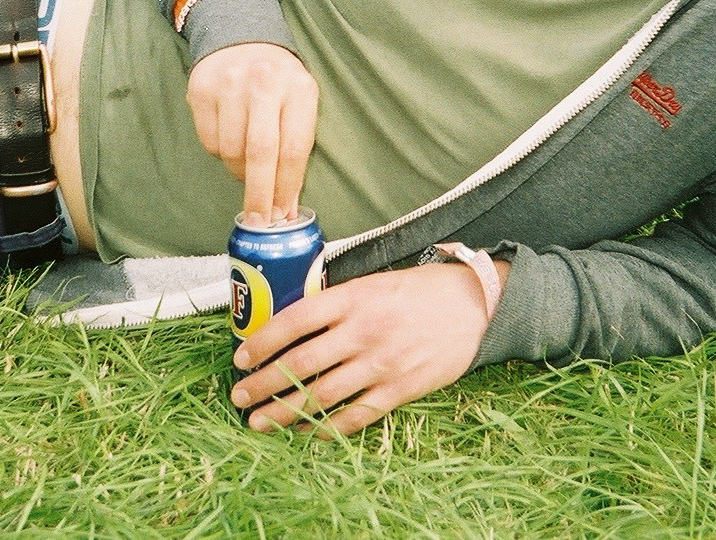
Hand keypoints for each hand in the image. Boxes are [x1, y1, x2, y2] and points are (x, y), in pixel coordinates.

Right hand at [185, 42, 317, 222]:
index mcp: (299, 88)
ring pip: (230, 150)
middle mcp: (264, 83)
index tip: (282, 214)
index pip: (293, 148)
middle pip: (260, 152)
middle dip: (260, 194)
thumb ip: (296, 148)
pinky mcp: (201, 89)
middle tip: (259, 220)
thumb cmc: (279, 82)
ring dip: (239, 171)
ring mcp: (230, 84)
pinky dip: (220, 152)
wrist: (242, 37)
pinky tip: (230, 138)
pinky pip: (209, 140)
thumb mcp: (299, 103)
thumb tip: (286, 206)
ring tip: (246, 167)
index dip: (287, 187)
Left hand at [231, 262, 496, 435]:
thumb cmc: (422, 290)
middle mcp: (364, 331)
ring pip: (321, 394)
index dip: (262, 341)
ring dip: (284, 412)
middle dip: (263, 383)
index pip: (295, 320)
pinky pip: (355, 415)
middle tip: (238, 396)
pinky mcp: (400, 390)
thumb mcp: (375, 282)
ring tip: (259, 421)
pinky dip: (326, 428)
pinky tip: (306, 433)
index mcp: (354, 298)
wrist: (477, 306)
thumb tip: (294, 322)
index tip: (239, 357)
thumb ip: (339, 302)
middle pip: (300, 363)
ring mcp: (382, 364)